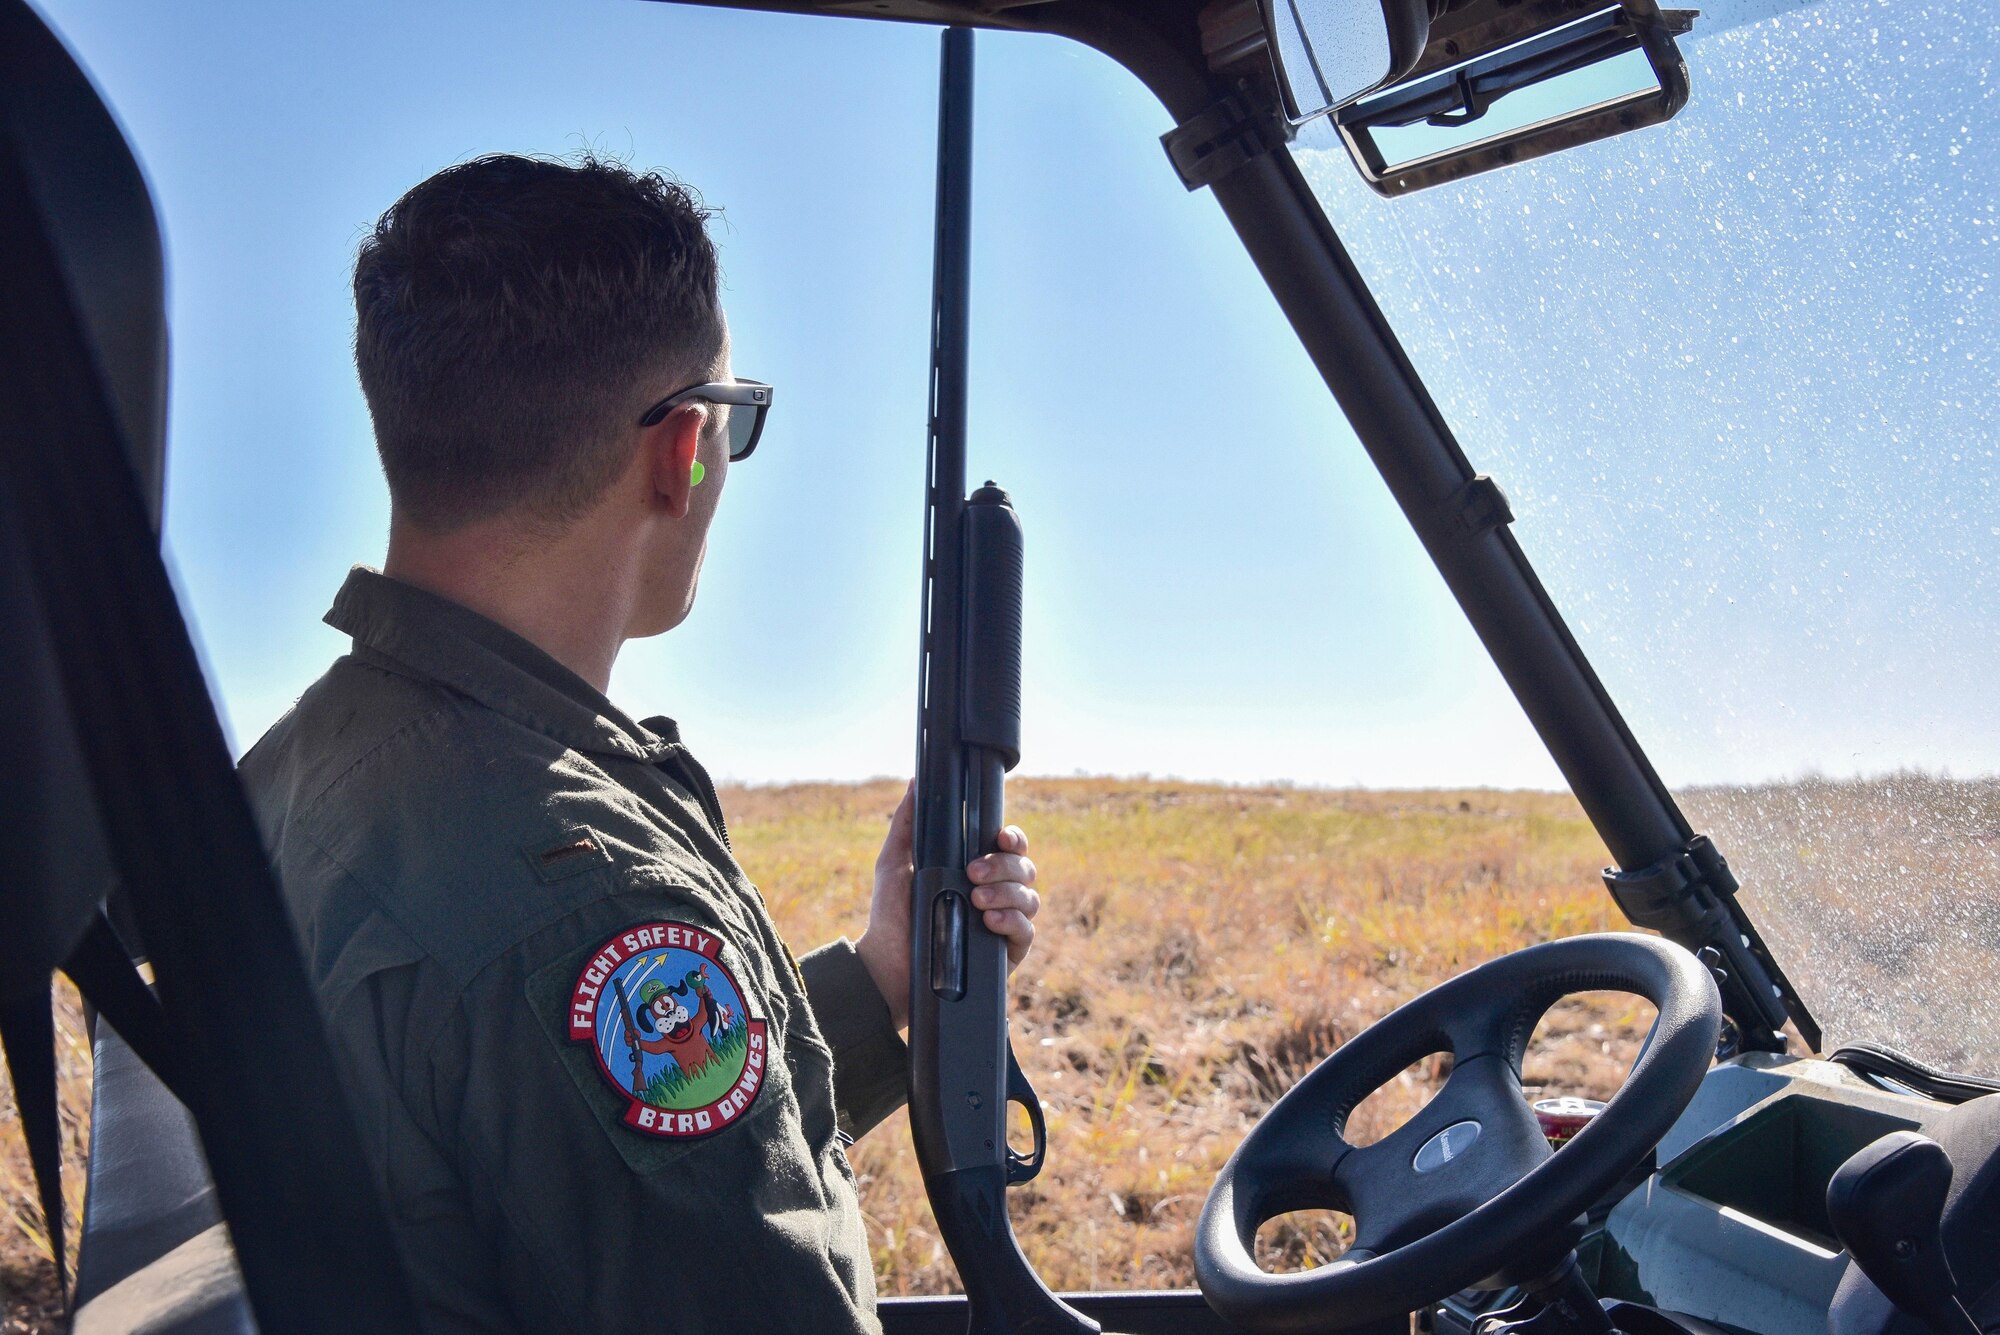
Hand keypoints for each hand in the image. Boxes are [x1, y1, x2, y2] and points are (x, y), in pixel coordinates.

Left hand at [855, 780, 1041, 1030]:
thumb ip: (908, 822)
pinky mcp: (1007, 953)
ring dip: (1006, 893)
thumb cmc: (892, 914)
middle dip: (1003, 866)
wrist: (887, 966)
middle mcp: (996, 893)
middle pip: (1024, 868)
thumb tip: (916, 780)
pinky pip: (1027, 932)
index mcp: (977, 869)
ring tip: (977, 899)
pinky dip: (1012, 922)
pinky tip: (989, 921)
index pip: (1010, 846)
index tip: (999, 836)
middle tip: (972, 873)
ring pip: (1030, 898)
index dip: (1013, 837)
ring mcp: (1004, 923)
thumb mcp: (895, 863)